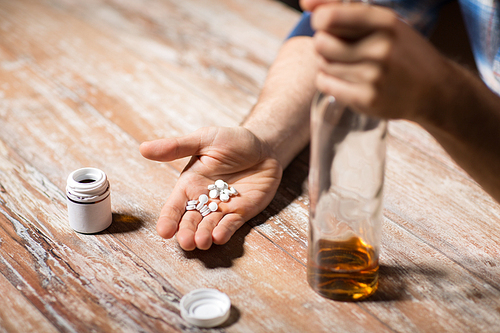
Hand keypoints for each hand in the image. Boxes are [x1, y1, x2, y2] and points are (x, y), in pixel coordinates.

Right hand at [140, 127, 281, 250]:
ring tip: (201, 243)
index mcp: (190, 184)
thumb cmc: (232, 140)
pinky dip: (224, 232)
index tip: (163, 232)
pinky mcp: (241, 212)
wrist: (264, 146)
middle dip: (186, 232)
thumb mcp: (204, 140)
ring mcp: (222, 208)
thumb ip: (176, 147)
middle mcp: (203, 200)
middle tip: (185, 242)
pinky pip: (231, 225)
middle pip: (191, 221)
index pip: (175, 205)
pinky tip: (219, 237)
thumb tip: (143, 148)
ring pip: (209, 226)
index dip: (168, 219)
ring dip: (204, 236)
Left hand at [301, 0, 453, 123]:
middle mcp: (381, 49)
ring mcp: (374, 76)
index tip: (325, 23)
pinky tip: (345, 79)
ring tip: (348, 64)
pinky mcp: (366, 100)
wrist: (434, 90)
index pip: (330, 16)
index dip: (320, 20)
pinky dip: (328, 80)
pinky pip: (325, 84)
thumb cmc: (402, 52)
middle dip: (324, 44)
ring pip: (322, 64)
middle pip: (321, 42)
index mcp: (386, 23)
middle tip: (338, 47)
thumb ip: (344, 10)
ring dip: (327, 63)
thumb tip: (306, 2)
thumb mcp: (384, 24)